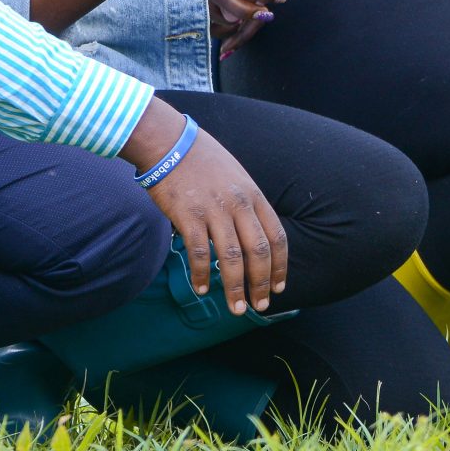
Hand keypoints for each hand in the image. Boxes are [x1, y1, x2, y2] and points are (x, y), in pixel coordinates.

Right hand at [124, 101, 286, 309]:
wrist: (169, 142)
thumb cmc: (202, 160)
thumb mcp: (236, 176)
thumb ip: (246, 204)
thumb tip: (253, 236)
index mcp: (254, 195)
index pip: (276, 236)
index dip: (280, 266)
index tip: (280, 287)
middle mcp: (239, 204)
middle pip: (258, 251)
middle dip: (262, 284)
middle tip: (260, 306)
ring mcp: (214, 210)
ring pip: (231, 258)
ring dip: (235, 288)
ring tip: (236, 308)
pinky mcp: (188, 216)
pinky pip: (199, 253)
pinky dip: (202, 275)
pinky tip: (201, 289)